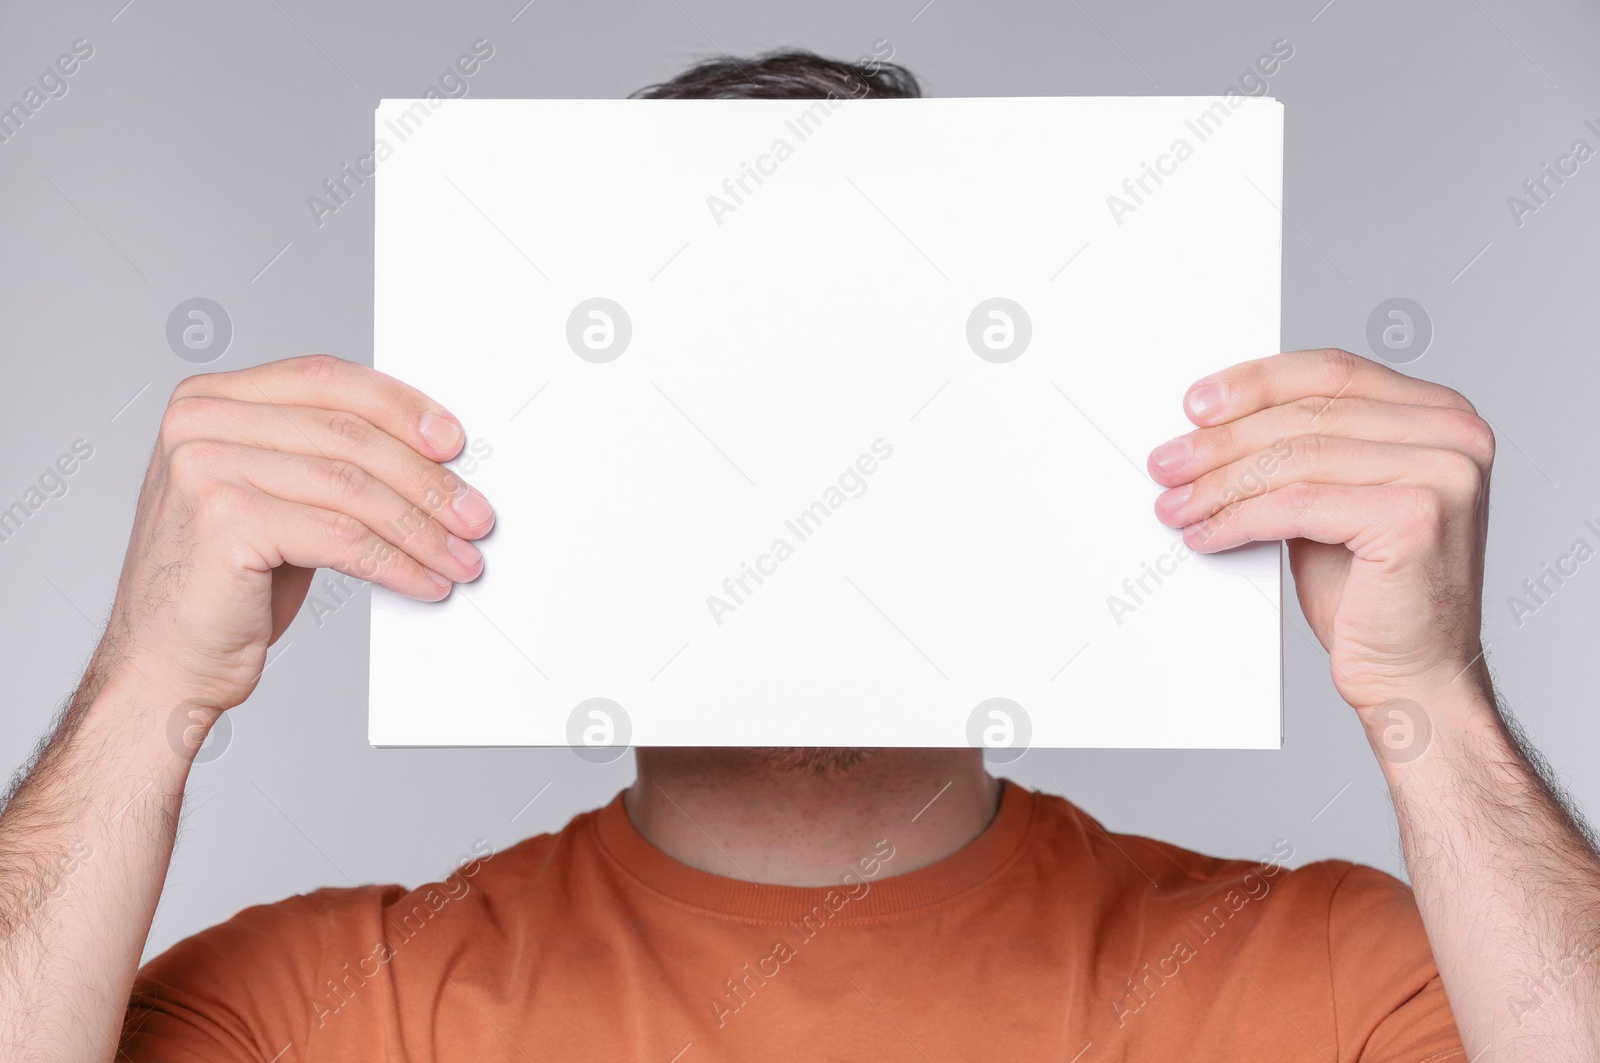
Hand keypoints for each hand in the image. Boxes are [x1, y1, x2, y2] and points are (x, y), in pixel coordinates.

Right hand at [92, 355, 492, 715]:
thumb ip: (326, 461)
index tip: (454, 441)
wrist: (161, 663)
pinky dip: (396, 564)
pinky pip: (341, 537)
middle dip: (427, 479)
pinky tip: (427, 582)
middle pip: (348, 435)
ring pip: (352, 487)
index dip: (401, 406)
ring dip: (422, 528)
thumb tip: (430, 460)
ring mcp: (206, 466)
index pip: (327, 380)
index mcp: (211, 399)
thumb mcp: (275, 500)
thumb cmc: (224, 586)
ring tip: (462, 556)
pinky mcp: (224, 519)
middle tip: (476, 514)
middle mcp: (200, 422)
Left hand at [1146, 348, 1492, 715]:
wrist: (1415, 675)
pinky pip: (1297, 504)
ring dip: (1220, 483)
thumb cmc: (1372, 593)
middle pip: (1308, 414)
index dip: (1256, 382)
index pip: (1332, 372)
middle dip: (1223, 440)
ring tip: (1175, 504)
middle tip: (1167, 462)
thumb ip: (1303, 451)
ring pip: (1296, 458)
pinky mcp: (1415, 518)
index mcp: (1441, 415)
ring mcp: (1442, 474)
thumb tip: (1213, 426)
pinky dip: (1239, 518)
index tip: (1195, 404)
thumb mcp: (1335, 500)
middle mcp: (1454, 435)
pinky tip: (1206, 532)